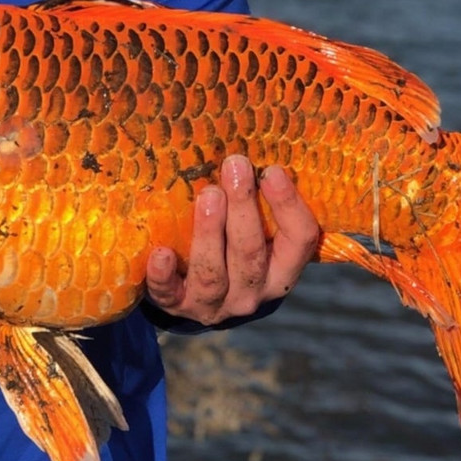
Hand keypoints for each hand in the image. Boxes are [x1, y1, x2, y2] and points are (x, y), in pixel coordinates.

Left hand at [145, 155, 317, 325]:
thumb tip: (248, 152)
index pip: (299, 241)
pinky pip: (170, 294)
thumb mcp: (256, 233)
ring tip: (208, 196)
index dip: (289, 206)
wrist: (196, 296)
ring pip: (213, 274)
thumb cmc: (231, 249)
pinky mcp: (178, 307)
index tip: (272, 170)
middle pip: (251, 254)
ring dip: (210, 233)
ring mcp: (214, 304)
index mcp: (279, 270)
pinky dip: (163, 275)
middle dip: (243, 209)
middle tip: (235, 167)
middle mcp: (252, 293)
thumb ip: (259, 203)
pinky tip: (160, 253)